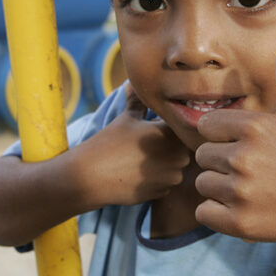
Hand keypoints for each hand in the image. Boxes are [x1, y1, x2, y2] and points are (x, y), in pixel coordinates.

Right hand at [73, 83, 191, 206]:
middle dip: (172, 146)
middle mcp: (177, 156)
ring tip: (144, 158)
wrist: (91, 176)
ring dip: (166, 163)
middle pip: (184, 149)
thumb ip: (138, 100)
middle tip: (151, 143)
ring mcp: (170, 177)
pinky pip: (166, 184)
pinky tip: (140, 173)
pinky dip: (157, 179)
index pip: (184, 127)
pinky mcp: (161, 193)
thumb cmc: (109, 142)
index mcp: (171, 134)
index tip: (160, 126)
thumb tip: (135, 82)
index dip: (173, 126)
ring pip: (176, 168)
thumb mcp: (127, 118)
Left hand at [194, 42, 275, 241]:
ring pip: (203, 184)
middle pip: (202, 156)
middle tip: (252, 172)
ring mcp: (241, 191)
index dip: (223, 137)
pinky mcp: (238, 221)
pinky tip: (244, 210)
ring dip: (220, 190)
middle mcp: (244, 157)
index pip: (207, 126)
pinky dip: (218, 214)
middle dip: (221, 164)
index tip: (244, 147)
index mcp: (255, 127)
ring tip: (251, 191)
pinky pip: (204, 212)